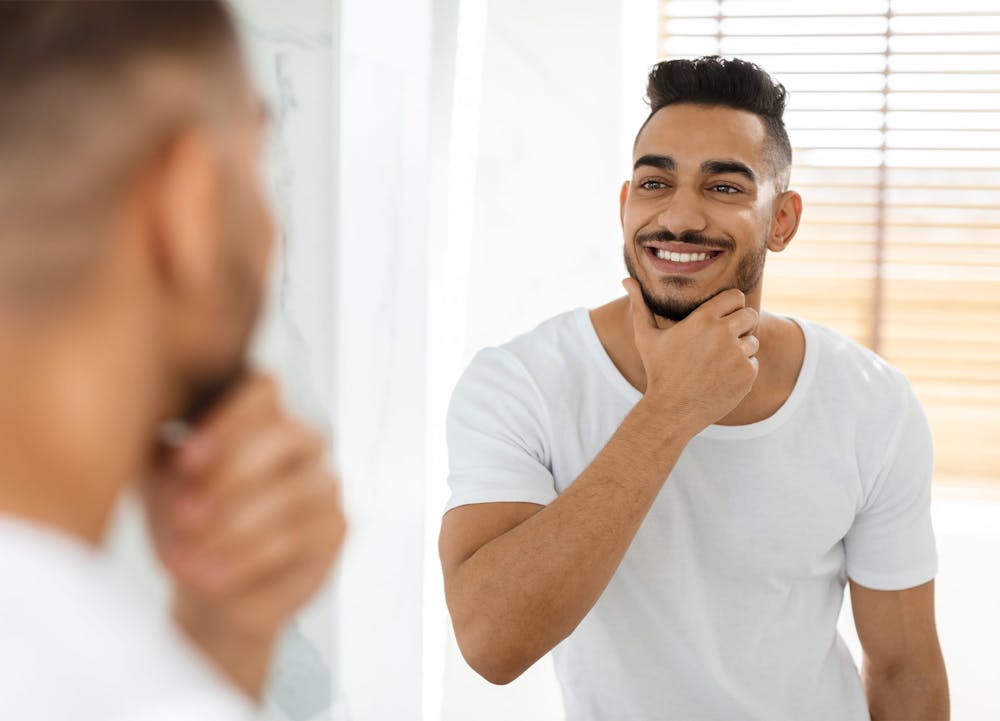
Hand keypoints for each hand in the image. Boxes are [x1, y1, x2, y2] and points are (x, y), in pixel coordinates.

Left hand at [143, 373, 346, 695]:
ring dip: (230, 529)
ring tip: (182, 559)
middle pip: (285, 434)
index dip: (228, 420)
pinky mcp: (338, 527)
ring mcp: (326, 482)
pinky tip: (207, 578)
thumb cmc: (185, 527)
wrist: (210, 590)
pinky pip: (295, 538)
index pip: (265, 389)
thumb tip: (176, 443)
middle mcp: (305, 441)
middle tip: (185, 515)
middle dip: (232, 475)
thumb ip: (171, 458)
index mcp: (263, 416)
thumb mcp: (165, 486)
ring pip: (289, 495)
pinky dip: (243, 561)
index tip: (184, 460)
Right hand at [622, 279, 758, 433]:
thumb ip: (640, 305)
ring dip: (740, 349)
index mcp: (702, 319)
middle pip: (750, 315)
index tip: (722, 316)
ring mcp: (737, 354)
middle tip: (722, 340)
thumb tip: (626, 279)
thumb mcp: (645, 337)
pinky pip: (753, 363)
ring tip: (717, 362)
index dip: (731, 305)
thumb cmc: (658, 371)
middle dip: (740, 324)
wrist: (672, 411)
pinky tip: (720, 377)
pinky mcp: (747, 374)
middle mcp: (723, 333)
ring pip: (752, 341)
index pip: (736, 296)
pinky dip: (742, 370)